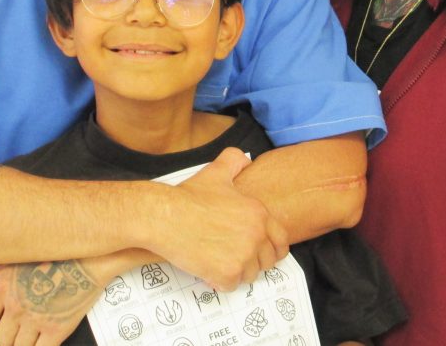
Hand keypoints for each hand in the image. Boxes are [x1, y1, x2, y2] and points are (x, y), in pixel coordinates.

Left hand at [0, 259, 101, 345]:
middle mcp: (15, 306)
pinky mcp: (56, 329)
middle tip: (17, 336)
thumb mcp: (21, 257)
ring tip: (33, 338)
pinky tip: (44, 344)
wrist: (90, 259)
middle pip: (2, 339)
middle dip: (8, 340)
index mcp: (3, 287)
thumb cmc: (58, 254)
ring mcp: (35, 320)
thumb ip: (3, 275)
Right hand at [149, 147, 288, 290]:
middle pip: (268, 260)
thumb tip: (245, 160)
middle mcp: (256, 235)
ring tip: (219, 261)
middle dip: (254, 261)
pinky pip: (232, 285)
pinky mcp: (227, 273)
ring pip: (250, 274)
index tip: (263, 252)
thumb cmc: (189, 197)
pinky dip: (221, 282)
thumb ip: (235, 161)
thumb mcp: (216, 172)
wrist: (165, 217)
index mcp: (259, 213)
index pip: (281, 239)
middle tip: (237, 258)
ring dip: (237, 272)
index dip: (273, 247)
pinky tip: (209, 270)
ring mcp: (243, 256)